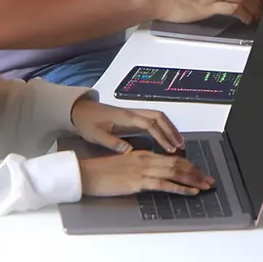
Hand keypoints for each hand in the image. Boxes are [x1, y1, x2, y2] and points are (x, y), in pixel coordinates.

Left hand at [70, 98, 184, 153]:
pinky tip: (167, 138)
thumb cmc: (88, 123)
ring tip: (179, 142)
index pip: (150, 125)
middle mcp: (134, 113)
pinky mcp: (134, 117)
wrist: (82, 111)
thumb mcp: (95, 135)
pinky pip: (154, 120)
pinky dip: (164, 127)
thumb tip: (128, 150)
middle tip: (181, 145)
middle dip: (171, 130)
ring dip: (170, 128)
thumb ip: (111, 142)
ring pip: (159, 117)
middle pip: (159, 117)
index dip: (161, 136)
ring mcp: (135, 114)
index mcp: (126, 117)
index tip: (170, 149)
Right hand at [78, 149, 213, 197]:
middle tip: (210, 180)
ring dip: (194, 180)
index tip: (201, 173)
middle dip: (197, 173)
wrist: (86, 174)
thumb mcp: (125, 166)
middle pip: (179, 164)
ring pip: (175, 172)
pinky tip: (190, 192)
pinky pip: (164, 184)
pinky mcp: (138, 182)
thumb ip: (141, 167)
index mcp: (144, 154)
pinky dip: (180, 188)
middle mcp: (147, 159)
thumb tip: (156, 173)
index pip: (173, 159)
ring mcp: (143, 170)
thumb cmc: (102, 172)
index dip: (190, 166)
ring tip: (206, 186)